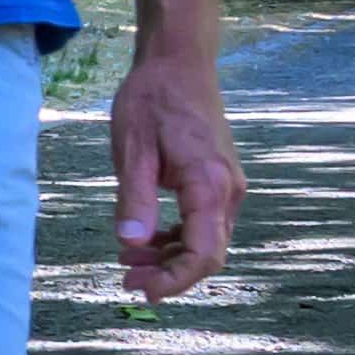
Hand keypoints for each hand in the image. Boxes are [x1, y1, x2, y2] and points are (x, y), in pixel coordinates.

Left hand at [107, 43, 240, 303]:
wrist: (179, 63)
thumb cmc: (153, 99)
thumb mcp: (133, 149)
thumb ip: (135, 198)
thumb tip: (131, 243)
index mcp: (209, 184)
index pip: (202, 252)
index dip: (175, 280)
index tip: (143, 291)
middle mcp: (228, 189)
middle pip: (208, 253)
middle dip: (169, 273)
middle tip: (126, 277)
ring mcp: (227, 185)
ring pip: (206, 240)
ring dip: (170, 257)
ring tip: (127, 258)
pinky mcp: (219, 180)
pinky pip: (204, 222)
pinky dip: (177, 237)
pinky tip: (146, 238)